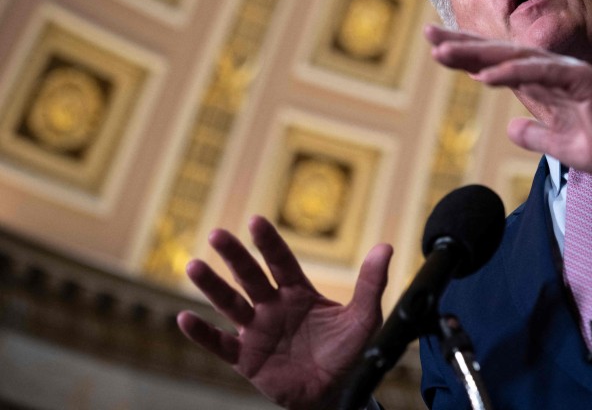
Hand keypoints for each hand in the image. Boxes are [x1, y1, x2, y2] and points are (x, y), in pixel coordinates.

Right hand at [177, 216, 391, 409]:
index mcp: (298, 293)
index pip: (281, 261)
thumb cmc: (349, 353)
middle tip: (217, 234)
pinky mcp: (246, 359)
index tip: (256, 220)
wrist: (337, 394)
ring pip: (230, 304)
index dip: (269, 242)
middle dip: (235, 256)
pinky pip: (220, 344)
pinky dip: (201, 333)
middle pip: (250, 277)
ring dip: (212, 286)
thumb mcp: (364, 318)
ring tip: (194, 265)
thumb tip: (386, 246)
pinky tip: (184, 318)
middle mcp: (273, 307)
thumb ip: (371, 283)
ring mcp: (257, 332)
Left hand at [426, 25, 591, 180]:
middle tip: (427, 35)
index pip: (498, 65)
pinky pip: (540, 74)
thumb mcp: (558, 147)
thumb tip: (511, 129)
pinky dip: (512, 72)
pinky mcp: (580, 80)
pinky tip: (485, 75)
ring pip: (514, 57)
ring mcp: (565, 72)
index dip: (467, 55)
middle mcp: (550, 71)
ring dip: (478, 54)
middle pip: (498, 53)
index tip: (437, 48)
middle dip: (462, 43)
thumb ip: (535, 136)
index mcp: (543, 84)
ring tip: (444, 53)